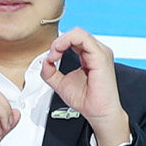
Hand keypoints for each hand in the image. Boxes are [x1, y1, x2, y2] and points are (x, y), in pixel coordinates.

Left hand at [44, 27, 130, 145]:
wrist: (98, 113)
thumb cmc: (86, 100)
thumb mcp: (60, 83)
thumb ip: (50, 71)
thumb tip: (45, 60)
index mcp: (90, 55)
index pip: (73, 39)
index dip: (58, 45)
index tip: (51, 58)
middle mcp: (97, 52)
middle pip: (75, 33)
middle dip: (58, 42)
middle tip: (51, 56)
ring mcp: (100, 52)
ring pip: (78, 33)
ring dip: (61, 41)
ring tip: (54, 54)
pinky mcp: (101, 56)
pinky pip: (83, 38)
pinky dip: (66, 42)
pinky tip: (59, 53)